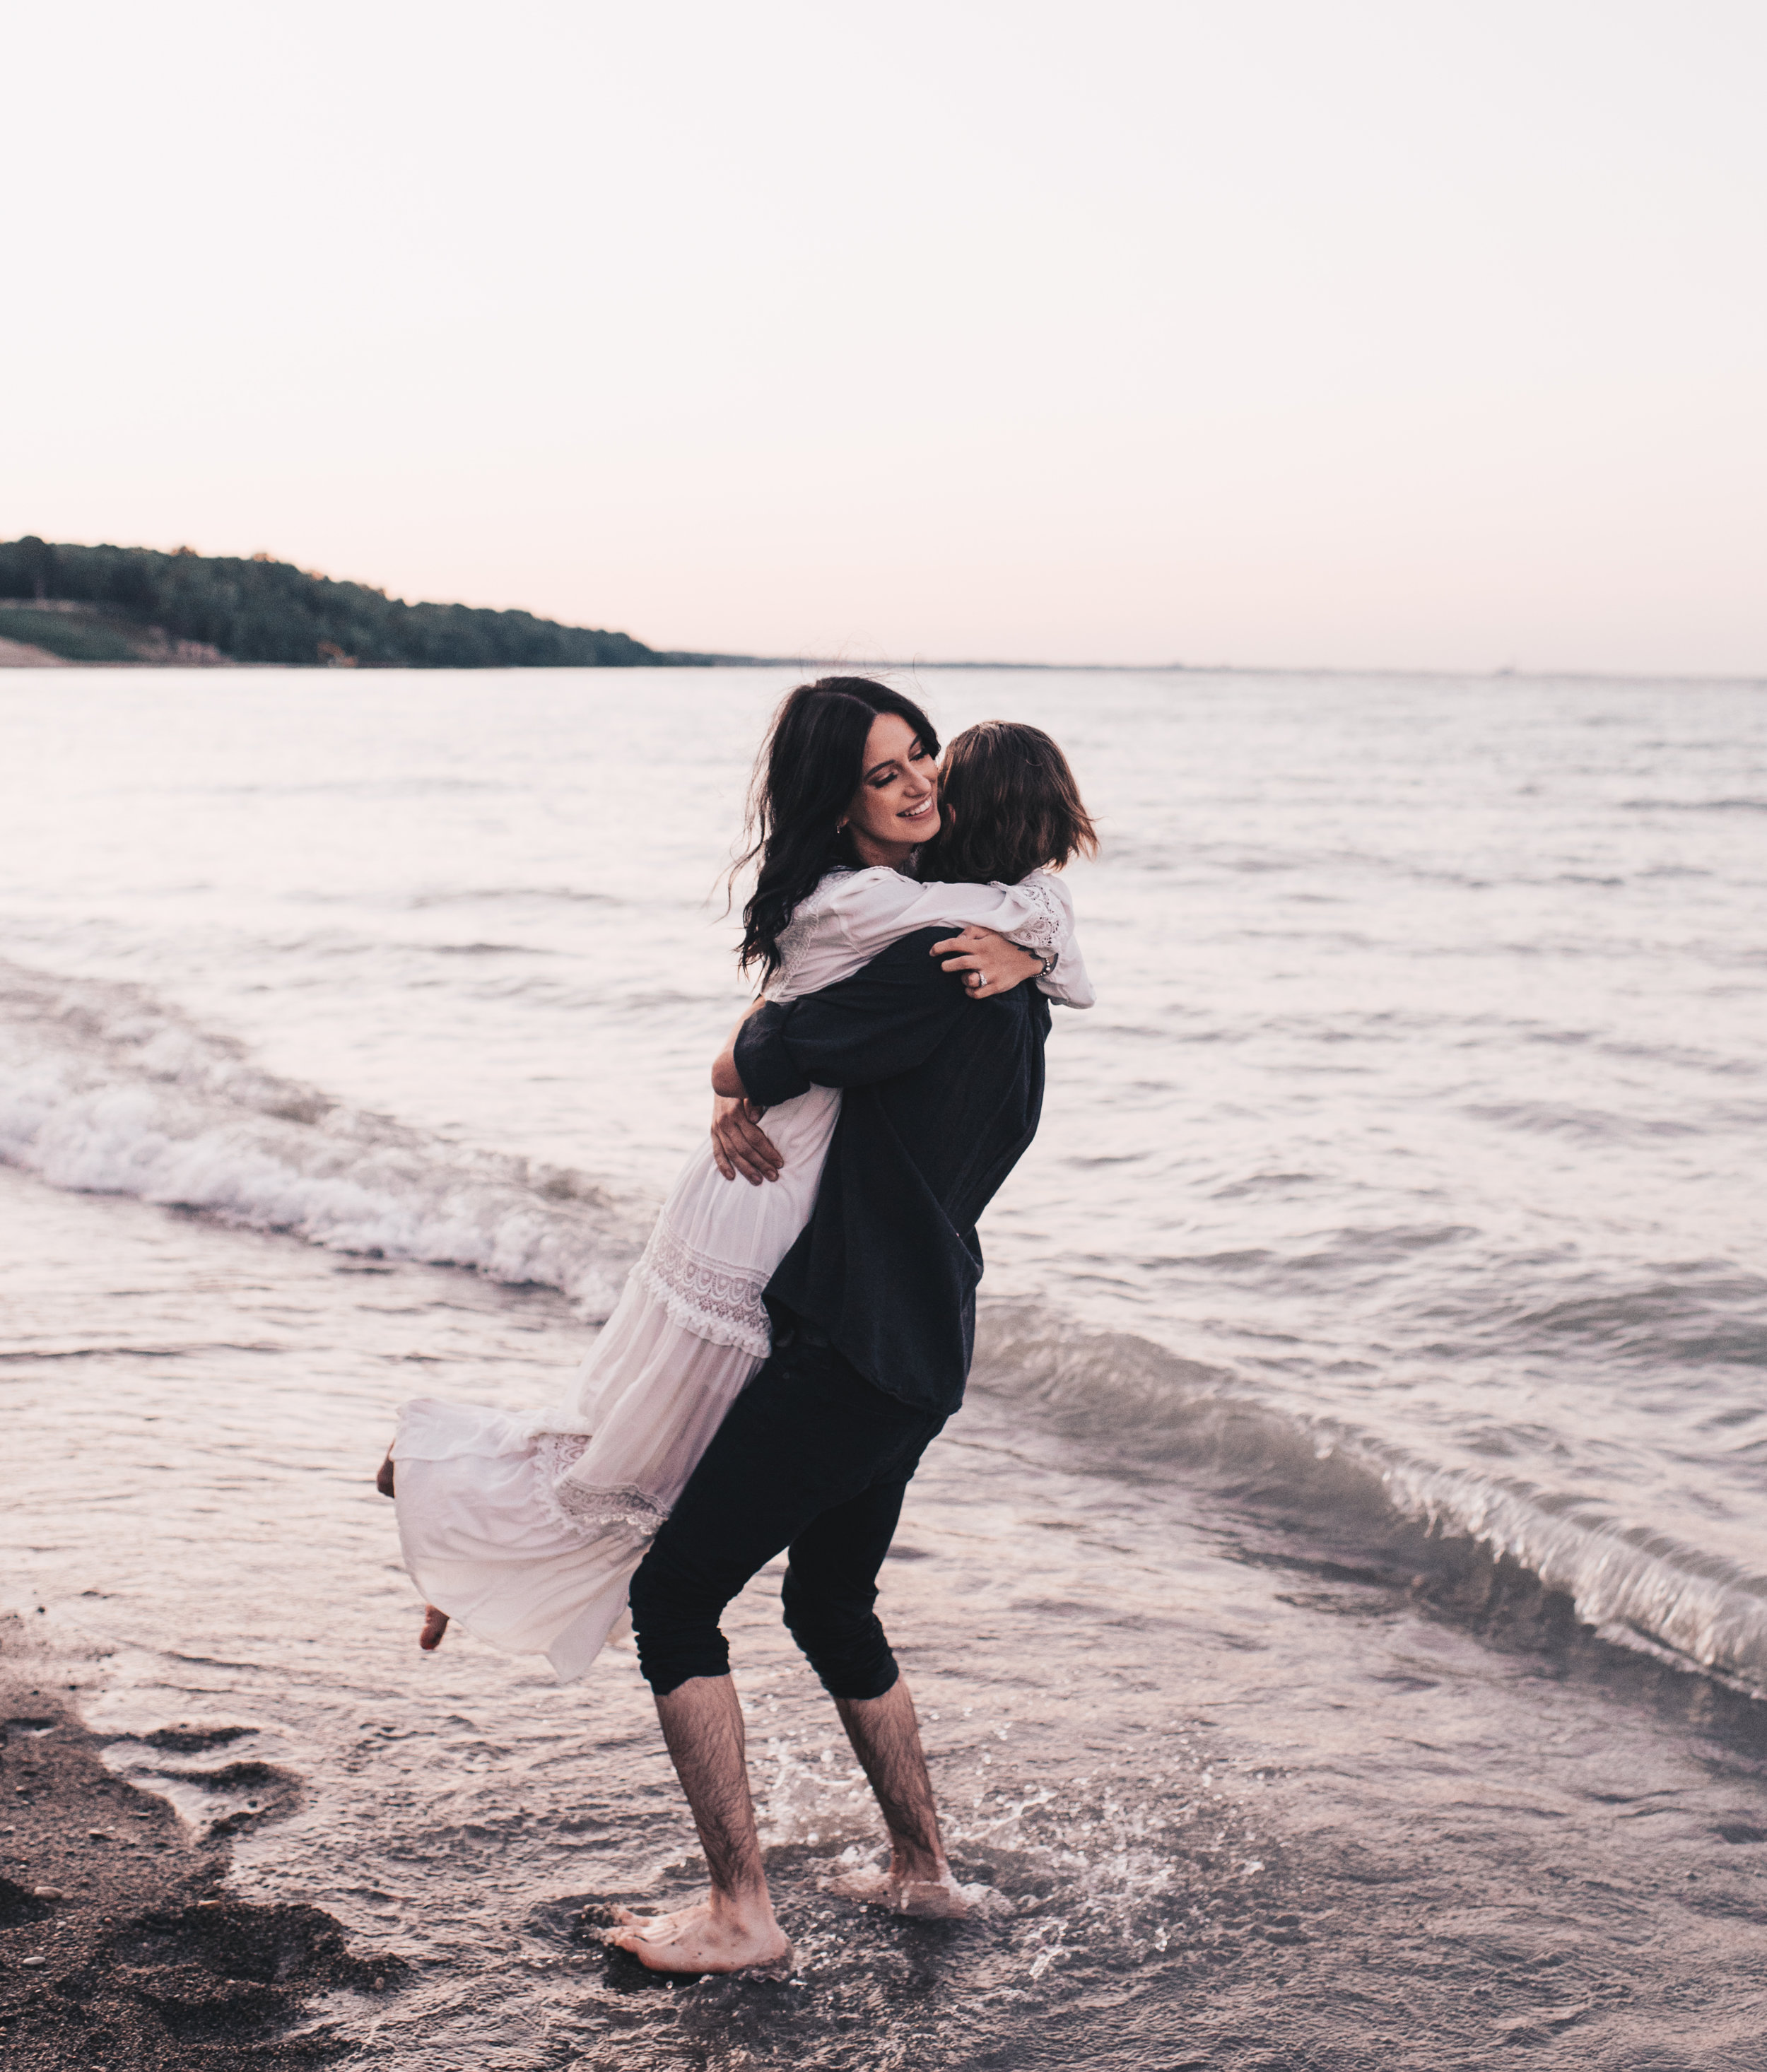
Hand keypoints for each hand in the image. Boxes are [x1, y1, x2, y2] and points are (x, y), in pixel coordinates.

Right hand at [711, 1094, 782, 1183]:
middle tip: (773, 1176)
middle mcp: (725, 1122)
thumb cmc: (743, 1088)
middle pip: (744, 1149)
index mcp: (736, 1112)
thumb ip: (753, 1102)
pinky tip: (731, 1177)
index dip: (767, 1151)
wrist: (722, 1080)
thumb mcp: (750, 1091)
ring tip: (758, 1180)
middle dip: (760, 1164)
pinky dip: (723, 1165)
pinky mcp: (713, 1133)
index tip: (779, 1162)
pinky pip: (717, 1152)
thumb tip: (755, 1118)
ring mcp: (717, 1129)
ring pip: (732, 1154)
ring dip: (745, 1169)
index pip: (754, 1137)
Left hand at [930, 925, 1044, 997]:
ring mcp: (991, 974)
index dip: (940, 947)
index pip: (956, 944)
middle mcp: (984, 959)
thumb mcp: (989, 932)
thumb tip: (958, 940)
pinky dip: (970, 992)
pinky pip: (977, 993)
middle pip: (960, 963)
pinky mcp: (997, 986)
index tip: (932, 951)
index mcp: (981, 945)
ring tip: (966, 977)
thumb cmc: (1003, 944)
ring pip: (969, 980)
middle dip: (947, 966)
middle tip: (944, 966)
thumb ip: (971, 932)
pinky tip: (971, 987)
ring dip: (963, 979)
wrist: (1028, 958)